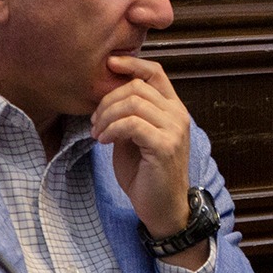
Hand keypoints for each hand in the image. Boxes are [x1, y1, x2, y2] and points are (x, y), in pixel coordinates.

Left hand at [92, 55, 201, 264]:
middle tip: (94, 121)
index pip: (156, 72)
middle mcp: (178, 115)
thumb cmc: (146, 173)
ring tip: (98, 133)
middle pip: (137, 87)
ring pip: (132, 103)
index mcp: (173, 109)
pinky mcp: (164, 146)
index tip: (108, 64)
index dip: (132, 64)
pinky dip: (111, 130)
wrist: (162, 208)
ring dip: (106, 116)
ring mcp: (174, 130)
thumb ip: (130, 115)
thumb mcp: (136, 137)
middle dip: (107, 101)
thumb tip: (108, 95)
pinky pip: (131, 124)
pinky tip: (104, 141)